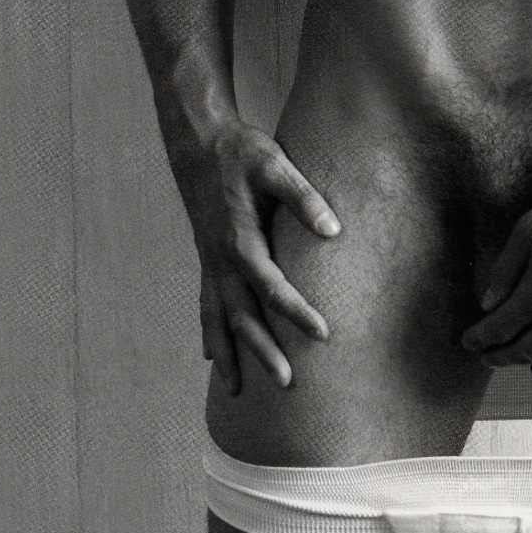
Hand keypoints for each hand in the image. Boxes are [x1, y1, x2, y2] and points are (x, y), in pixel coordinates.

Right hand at [180, 117, 340, 394]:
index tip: (323, 334)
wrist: (198, 140)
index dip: (297, 311)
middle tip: (287, 383)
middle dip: (263, 350)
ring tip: (237, 392)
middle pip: (242, 315)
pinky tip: (211, 356)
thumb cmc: (240, 151)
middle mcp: (220, 258)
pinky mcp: (206, 257)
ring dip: (229, 353)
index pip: (272, 285)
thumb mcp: (274, 163)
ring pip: (218, 317)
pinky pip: (205, 304)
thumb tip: (333, 230)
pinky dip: (209, 332)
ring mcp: (209, 261)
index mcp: (240, 238)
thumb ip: (303, 196)